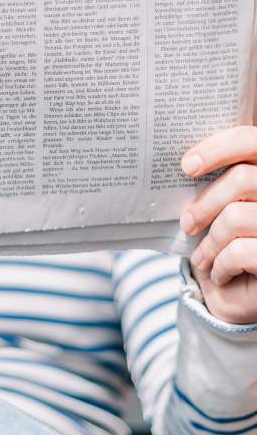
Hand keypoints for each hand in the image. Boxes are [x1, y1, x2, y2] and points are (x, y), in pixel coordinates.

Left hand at [180, 126, 256, 323]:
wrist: (249, 294)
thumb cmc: (237, 242)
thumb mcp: (228, 208)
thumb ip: (222, 182)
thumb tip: (185, 162)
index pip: (251, 140)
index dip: (218, 148)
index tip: (187, 166)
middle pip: (241, 179)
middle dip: (205, 203)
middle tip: (187, 223)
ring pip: (236, 217)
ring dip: (210, 242)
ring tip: (202, 257)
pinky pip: (239, 251)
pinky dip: (221, 265)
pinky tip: (220, 273)